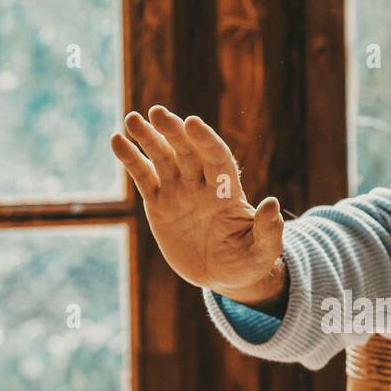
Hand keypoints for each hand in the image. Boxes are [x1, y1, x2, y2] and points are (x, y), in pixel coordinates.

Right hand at [111, 106, 286, 311]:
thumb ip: (268, 231)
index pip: (218, 158)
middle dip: (173, 131)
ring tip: (131, 120)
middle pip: (188, 151)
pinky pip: (144, 177)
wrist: (223, 276)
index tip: (193, 123)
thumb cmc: (247, 263)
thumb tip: (273, 204)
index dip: (206, 140)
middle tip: (157, 113)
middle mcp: (202, 185)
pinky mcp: (160, 204)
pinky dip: (131, 159)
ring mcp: (179, 192)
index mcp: (228, 191)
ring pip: (163, 158)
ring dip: (148, 138)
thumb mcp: (261, 253)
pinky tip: (117, 141)